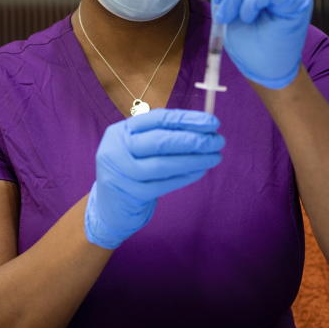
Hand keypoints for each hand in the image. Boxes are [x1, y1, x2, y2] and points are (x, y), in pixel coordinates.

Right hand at [85, 109, 223, 248]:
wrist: (110, 208)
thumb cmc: (132, 171)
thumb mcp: (138, 148)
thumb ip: (163, 135)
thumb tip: (204, 128)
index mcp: (120, 131)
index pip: (158, 119)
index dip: (187, 119)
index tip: (212, 122)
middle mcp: (116, 149)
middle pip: (160, 140)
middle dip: (193, 140)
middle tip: (218, 141)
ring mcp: (121, 173)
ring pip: (164, 164)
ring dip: (194, 160)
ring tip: (215, 156)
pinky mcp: (131, 194)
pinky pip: (164, 184)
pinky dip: (186, 177)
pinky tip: (201, 171)